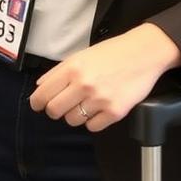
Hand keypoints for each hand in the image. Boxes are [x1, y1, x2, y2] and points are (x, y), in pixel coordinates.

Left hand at [28, 23, 180, 131]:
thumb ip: (58, 71)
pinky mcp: (115, 112)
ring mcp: (100, 100)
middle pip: (55, 111)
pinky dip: (93, 121)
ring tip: (85, 104)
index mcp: (72, 69)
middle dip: (55, 110)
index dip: (37, 103)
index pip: (43, 95)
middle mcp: (84, 85)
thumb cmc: (111, 53)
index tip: (39, 105)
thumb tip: (39, 87)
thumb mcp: (80, 55)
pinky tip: (98, 109)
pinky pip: (93, 127)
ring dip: (75, 115)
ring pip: (73, 120)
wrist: (143, 54)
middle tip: (62, 105)